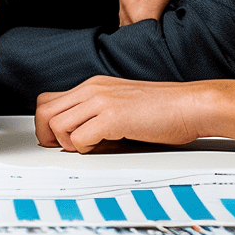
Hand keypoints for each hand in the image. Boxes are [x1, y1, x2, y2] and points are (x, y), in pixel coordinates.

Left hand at [35, 75, 202, 152]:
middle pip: (44, 110)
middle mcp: (93, 89)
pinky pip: (78, 138)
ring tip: (86, 147)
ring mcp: (101, 101)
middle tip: (61, 148)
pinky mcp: (112, 117)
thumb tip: (78, 135)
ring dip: (66, 143)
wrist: (191, 105)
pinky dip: (84, 149)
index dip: (45, 124)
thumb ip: (98, 112)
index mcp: (94, 86)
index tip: (53, 139)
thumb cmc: (164, 109)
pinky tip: (100, 147)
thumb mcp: (122, 103)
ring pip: (56, 124)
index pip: (48, 100)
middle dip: (46, 135)